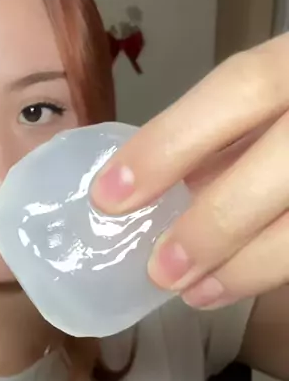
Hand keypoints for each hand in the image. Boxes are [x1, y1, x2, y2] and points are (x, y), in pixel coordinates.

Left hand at [91, 35, 288, 308]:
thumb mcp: (272, 95)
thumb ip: (227, 132)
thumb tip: (154, 188)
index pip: (242, 88)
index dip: (171, 142)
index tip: (109, 196)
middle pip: (284, 162)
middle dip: (216, 223)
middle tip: (160, 270)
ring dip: (248, 265)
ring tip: (193, 293)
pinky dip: (272, 269)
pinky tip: (233, 286)